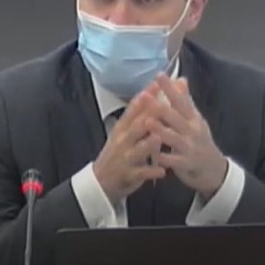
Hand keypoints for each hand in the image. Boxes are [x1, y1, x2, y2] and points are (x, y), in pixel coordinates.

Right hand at [93, 82, 166, 202]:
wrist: (102, 180)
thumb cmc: (118, 152)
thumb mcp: (124, 132)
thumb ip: (139, 116)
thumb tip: (151, 95)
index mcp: (123, 127)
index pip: (133, 109)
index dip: (145, 96)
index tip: (157, 84)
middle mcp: (123, 140)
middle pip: (136, 126)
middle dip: (147, 115)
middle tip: (161, 105)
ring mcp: (125, 157)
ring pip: (138, 149)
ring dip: (148, 144)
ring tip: (159, 138)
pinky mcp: (129, 174)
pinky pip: (141, 172)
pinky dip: (151, 172)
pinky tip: (162, 171)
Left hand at [143, 74, 227, 200]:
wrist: (214, 169)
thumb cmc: (200, 140)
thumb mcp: (195, 119)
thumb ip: (186, 100)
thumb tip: (180, 79)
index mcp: (193, 118)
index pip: (180, 99)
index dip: (170, 88)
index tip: (159, 74)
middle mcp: (192, 130)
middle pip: (176, 116)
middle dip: (161, 106)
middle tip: (146, 96)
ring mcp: (190, 147)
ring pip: (174, 137)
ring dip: (161, 129)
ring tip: (147, 122)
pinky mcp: (188, 164)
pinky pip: (175, 161)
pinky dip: (166, 158)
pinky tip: (155, 155)